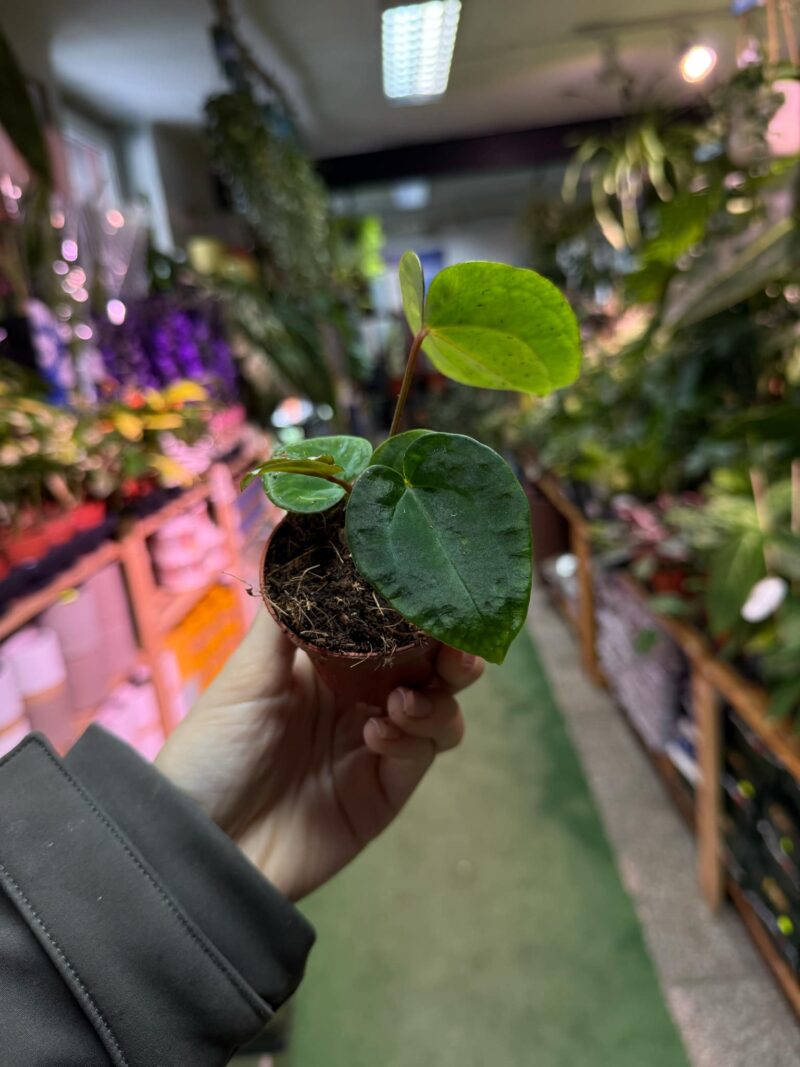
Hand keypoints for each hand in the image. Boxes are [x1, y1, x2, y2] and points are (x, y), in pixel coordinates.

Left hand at [155, 609, 482, 900]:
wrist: (200, 848)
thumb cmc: (210, 753)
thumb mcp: (243, 676)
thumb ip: (286, 615)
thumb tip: (303, 539)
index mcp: (324, 664)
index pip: (387, 625)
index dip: (414, 607)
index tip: (433, 587)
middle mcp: (356, 699)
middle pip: (428, 665)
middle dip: (450, 650)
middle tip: (456, 645)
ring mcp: (374, 745)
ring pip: (439, 707)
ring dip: (436, 696)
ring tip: (403, 701)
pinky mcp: (384, 790)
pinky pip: (423, 753)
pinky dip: (415, 737)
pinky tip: (379, 735)